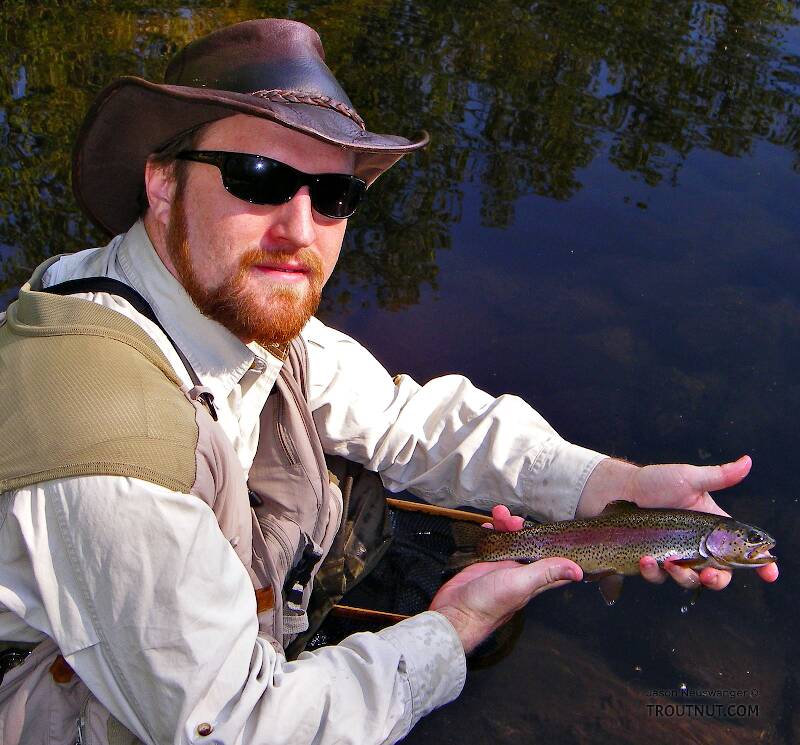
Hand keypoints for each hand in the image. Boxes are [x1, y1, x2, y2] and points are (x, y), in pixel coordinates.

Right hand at [432, 505, 579, 652]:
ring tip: (498, 513)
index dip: (556, 546)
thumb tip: (579, 571)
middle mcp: (518, 572)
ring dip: (504, 525)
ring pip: (508, 540)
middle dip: (523, 527)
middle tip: (514, 519)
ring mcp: (499, 567)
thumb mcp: (521, 584)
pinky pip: (489, 542)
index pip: (552, 561)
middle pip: (527, 544)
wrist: (455, 612)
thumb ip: (546, 573)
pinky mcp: (482, 563)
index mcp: (533, 578)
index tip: (560, 529)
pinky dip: (489, 532)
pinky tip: (487, 524)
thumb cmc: (490, 603)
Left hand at [579, 454, 778, 589]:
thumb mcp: (689, 479)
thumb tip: (747, 461)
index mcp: (712, 529)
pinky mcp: (651, 562)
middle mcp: (696, 547)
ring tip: (669, 562)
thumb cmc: (656, 483)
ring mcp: (674, 557)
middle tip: (710, 576)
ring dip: (682, 577)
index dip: (760, 565)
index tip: (770, 573)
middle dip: (718, 580)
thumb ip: (719, 476)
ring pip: (688, 580)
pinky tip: (646, 559)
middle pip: (718, 575)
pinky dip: (653, 571)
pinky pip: (657, 576)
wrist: (621, 490)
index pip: (742, 552)